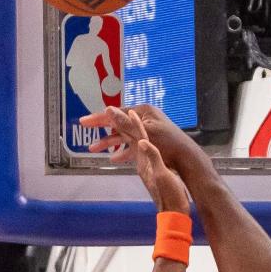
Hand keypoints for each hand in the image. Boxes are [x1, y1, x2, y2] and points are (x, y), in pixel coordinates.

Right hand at [82, 104, 215, 187]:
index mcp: (143, 112)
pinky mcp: (150, 144)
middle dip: (101, 132)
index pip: (116, 114)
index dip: (98, 118)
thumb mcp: (145, 132)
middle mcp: (144, 119)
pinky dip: (122, 152)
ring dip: (109, 144)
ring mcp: (147, 132)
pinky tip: (113, 159)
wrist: (187, 160)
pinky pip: (131, 146)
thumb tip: (108, 110)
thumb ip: (125, 123)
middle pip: (118, 124)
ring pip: (123, 136)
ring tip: (93, 150)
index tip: (83, 122)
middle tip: (85, 135)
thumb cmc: (168, 145)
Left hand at [126, 112, 190, 212]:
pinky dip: (140, 145)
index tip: (120, 109)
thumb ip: (152, 157)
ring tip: (121, 122)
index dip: (128, 121)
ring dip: (128, 133)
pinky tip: (140, 143)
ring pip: (135, 145)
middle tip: (110, 111)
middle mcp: (143, 162)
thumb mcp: (162, 175)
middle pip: (130, 139)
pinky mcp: (153, 172)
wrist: (174, 213)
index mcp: (145, 160)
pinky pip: (143, 154)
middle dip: (121, 124)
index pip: (135, 135)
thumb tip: (141, 142)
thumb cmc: (170, 196)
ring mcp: (147, 167)